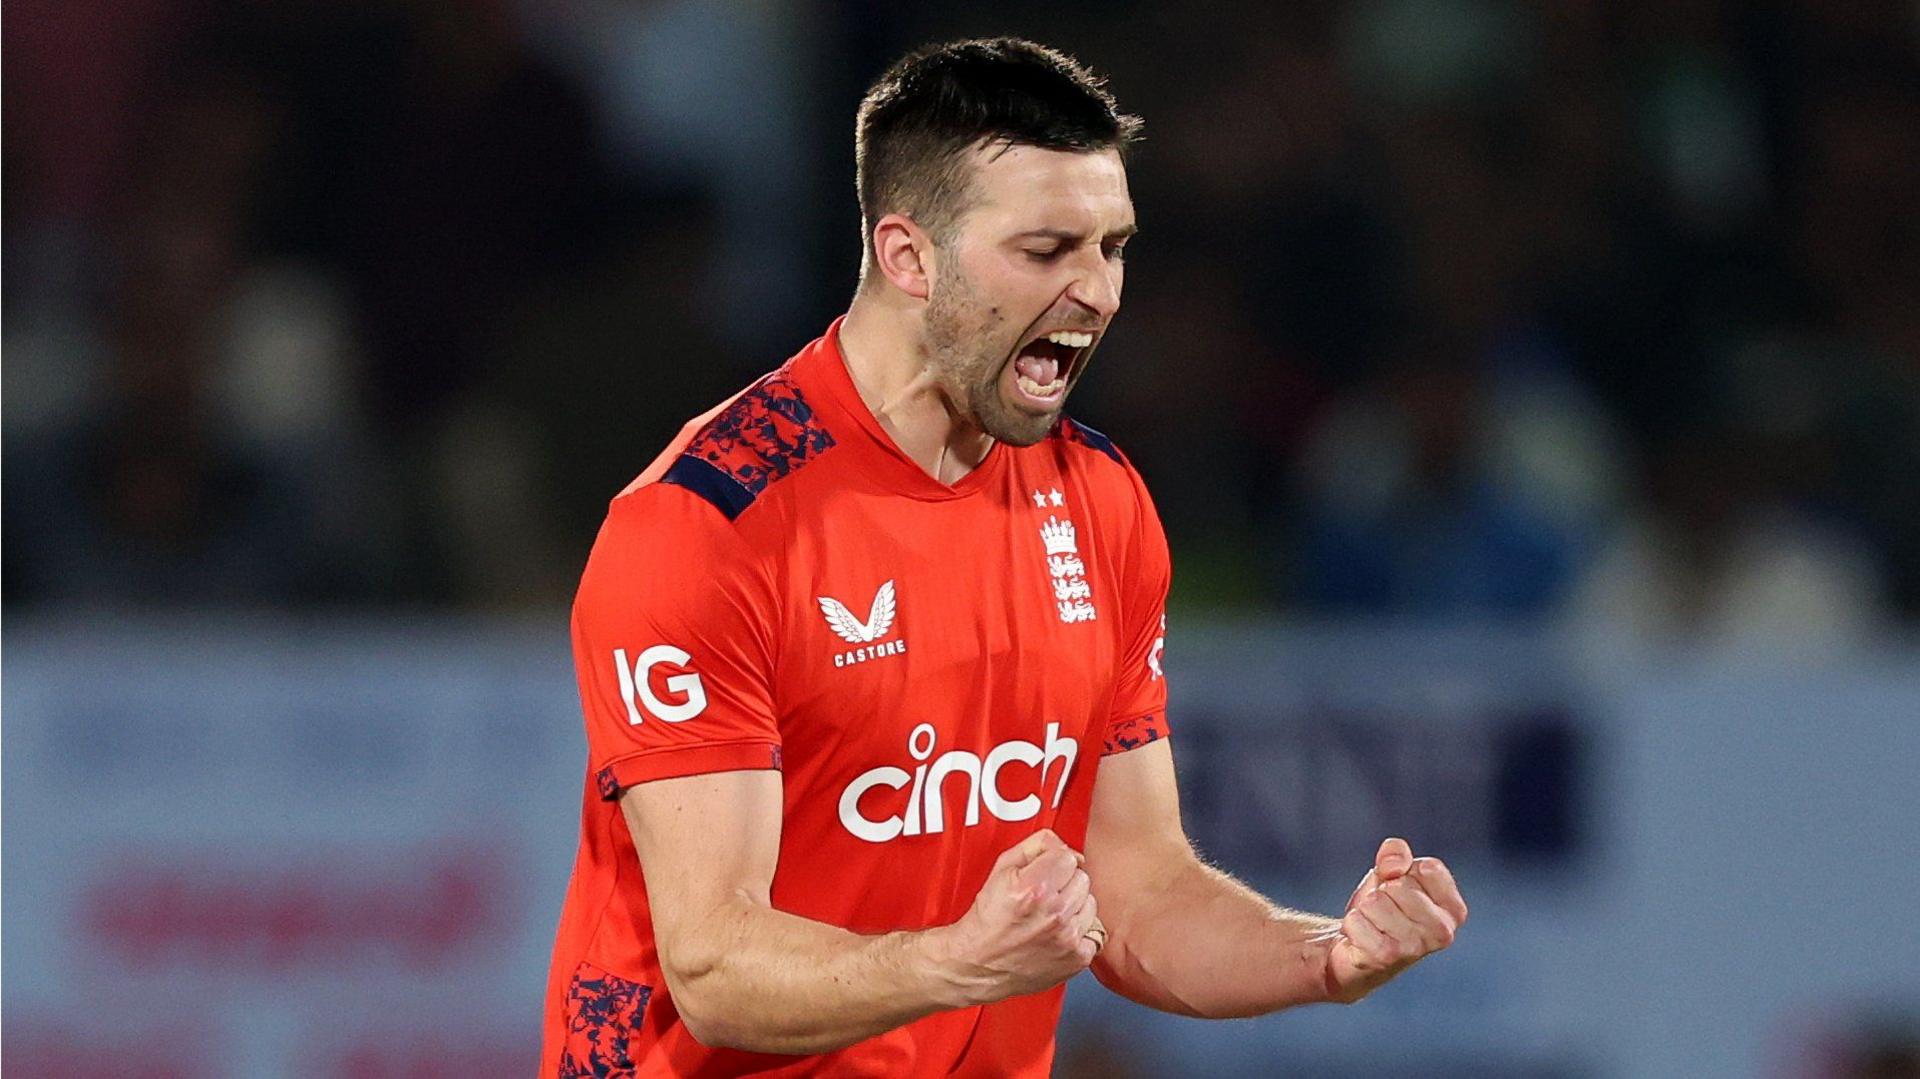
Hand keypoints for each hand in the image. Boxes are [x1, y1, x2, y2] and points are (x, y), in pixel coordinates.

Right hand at [935, 828, 1101, 1003]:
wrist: (980, 964)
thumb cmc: (988, 920)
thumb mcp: (1001, 870)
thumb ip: (1035, 845)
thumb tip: (1061, 844)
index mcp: (1035, 887)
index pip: (1068, 857)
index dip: (1053, 863)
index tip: (1042, 874)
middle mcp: (1054, 913)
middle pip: (1082, 878)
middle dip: (1064, 883)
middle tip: (1043, 896)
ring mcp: (1068, 938)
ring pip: (1090, 903)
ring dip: (1074, 906)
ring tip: (1049, 915)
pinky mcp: (1077, 958)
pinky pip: (1094, 932)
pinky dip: (1079, 932)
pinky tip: (1058, 934)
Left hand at [1324, 837, 1467, 1002]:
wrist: (1356, 949)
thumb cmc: (1383, 908)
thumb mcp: (1391, 871)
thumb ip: (1396, 853)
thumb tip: (1394, 866)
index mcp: (1454, 910)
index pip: (1428, 869)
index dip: (1403, 871)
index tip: (1400, 888)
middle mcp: (1442, 931)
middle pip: (1399, 885)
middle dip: (1382, 891)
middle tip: (1383, 911)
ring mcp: (1416, 947)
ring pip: (1375, 901)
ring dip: (1365, 909)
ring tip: (1372, 924)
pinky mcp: (1386, 957)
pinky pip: (1356, 920)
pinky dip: (1351, 924)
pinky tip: (1361, 938)